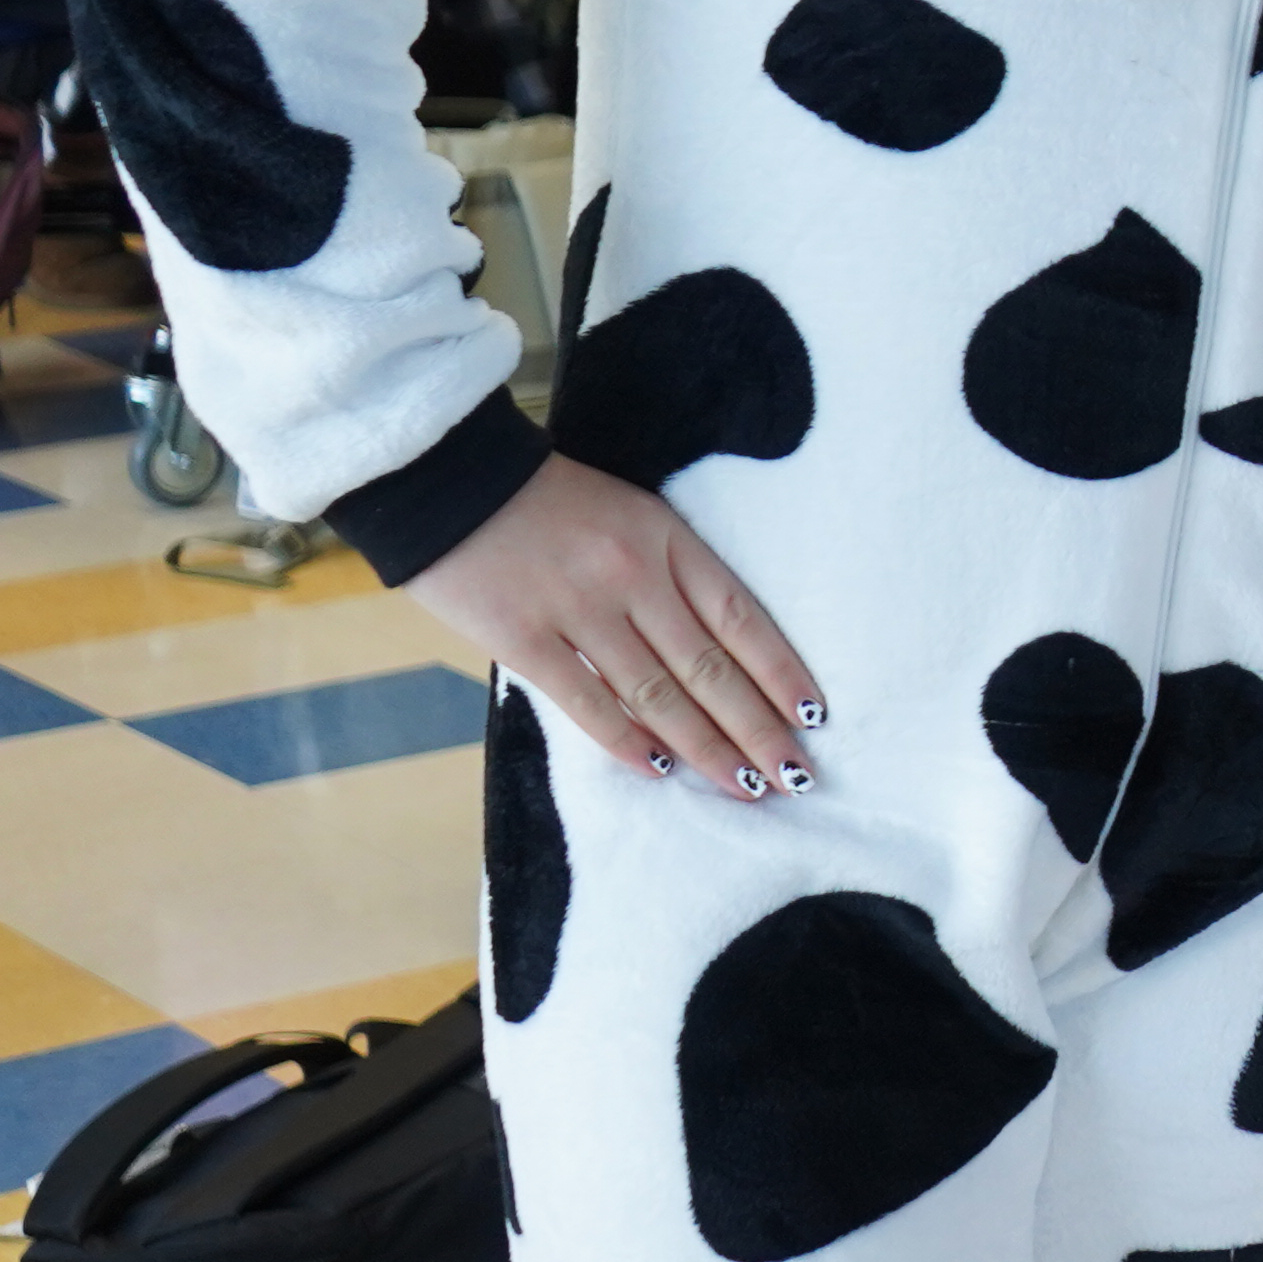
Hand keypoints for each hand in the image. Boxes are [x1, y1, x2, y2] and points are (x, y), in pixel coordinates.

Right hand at [410, 456, 817, 794]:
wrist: (448, 476)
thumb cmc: (546, 498)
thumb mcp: (629, 514)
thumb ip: (667, 571)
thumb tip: (708, 647)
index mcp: (667, 540)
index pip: (741, 618)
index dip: (781, 672)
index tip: (814, 715)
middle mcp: (634, 577)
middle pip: (710, 667)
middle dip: (758, 728)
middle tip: (795, 774)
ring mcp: (580, 610)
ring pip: (659, 694)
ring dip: (706, 747)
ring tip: (746, 785)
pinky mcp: (524, 639)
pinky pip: (587, 701)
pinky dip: (626, 740)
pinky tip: (660, 769)